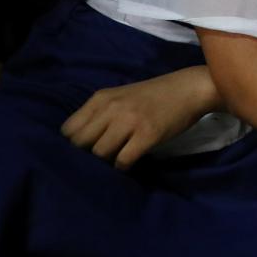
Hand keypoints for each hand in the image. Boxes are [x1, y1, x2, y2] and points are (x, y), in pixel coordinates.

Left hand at [61, 67, 218, 169]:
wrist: (188, 89)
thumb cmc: (153, 95)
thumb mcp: (120, 97)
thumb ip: (99, 113)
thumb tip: (82, 143)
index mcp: (101, 98)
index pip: (68, 130)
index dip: (74, 143)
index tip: (86, 148)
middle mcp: (111, 108)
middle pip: (80, 144)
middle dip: (87, 155)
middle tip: (101, 156)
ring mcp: (130, 121)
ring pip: (99, 153)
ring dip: (106, 161)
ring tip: (116, 158)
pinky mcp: (147, 135)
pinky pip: (122, 160)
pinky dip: (123, 166)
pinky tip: (130, 161)